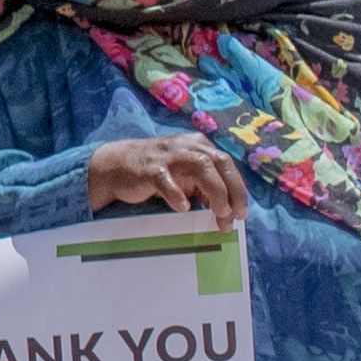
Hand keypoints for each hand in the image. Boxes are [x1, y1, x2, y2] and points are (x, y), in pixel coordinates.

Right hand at [86, 136, 249, 223]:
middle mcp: (188, 146)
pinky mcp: (149, 168)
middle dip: (232, 190)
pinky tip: (183, 208)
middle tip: (234, 215)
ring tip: (217, 212)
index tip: (241, 213)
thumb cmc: (159, 173)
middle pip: (220, 162)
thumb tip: (229, 213)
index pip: (228, 165)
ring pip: (201, 166)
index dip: (238, 190)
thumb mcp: (187, 178)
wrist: (118, 165)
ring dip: (214, 191)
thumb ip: (208, 190)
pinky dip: (177, 193)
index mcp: (200, 146)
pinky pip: (166, 179)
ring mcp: (168, 155)